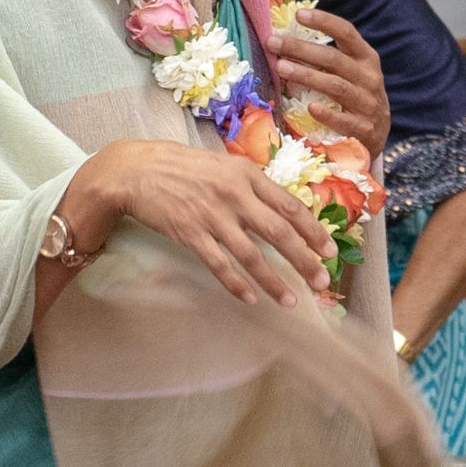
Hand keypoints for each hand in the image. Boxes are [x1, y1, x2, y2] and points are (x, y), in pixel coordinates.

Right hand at [76, 139, 336, 307]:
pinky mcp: (190, 233)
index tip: (330, 250)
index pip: (289, 205)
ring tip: (291, 301)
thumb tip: (280, 209)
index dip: (312, 230)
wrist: (135, 170)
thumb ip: (250, 185)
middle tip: (322, 282)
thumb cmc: (180, 167)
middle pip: (279, 232)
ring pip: (252, 254)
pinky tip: (251, 298)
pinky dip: (237, 284)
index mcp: (245, 173)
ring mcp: (212, 215)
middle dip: (304, 259)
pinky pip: (220, 264)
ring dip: (274, 281)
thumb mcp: (222, 165)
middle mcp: (234, 194)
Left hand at [267, 8, 389, 158]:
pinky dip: (328, 114)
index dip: (324, 21)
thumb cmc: (354, 95)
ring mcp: (368, 104)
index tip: (298, 15)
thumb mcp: (350, 72)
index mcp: (365, 58)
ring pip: (336, 86)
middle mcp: (369, 78)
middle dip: (301, 49)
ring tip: (281, 67)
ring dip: (307, 76)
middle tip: (273, 43)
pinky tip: (310, 108)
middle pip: (334, 59)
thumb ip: (327, 57)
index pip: (347, 32)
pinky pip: (345, 121)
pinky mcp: (365, 129)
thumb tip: (286, 38)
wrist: (377, 134)